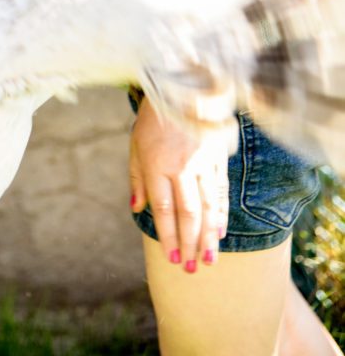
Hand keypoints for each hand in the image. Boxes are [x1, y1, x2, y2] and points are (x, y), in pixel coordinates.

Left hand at [129, 98, 229, 272]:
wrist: (179, 89)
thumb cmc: (152, 121)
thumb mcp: (135, 145)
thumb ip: (137, 179)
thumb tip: (137, 210)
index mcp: (156, 164)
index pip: (164, 209)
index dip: (169, 237)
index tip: (172, 259)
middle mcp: (181, 165)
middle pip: (188, 213)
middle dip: (190, 244)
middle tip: (192, 268)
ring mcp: (202, 161)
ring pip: (208, 205)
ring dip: (208, 236)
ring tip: (209, 259)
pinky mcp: (218, 156)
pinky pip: (221, 190)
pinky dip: (221, 213)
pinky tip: (219, 232)